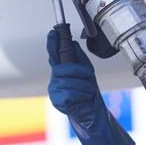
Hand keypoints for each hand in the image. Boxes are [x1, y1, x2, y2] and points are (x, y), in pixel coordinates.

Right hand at [46, 30, 134, 144]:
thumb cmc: (89, 92)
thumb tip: (72, 43)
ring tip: (86, 92)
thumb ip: (78, 58)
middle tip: (88, 79)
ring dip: (84, 86)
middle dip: (80, 72)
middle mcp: (55, 78)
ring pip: (69, 80)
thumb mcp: (86, 72)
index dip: (53, 42)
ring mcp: (55, 90)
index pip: (55, 53)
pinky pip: (70, 92)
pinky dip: (81, 95)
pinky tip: (81, 100)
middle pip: (64, 67)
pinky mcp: (57, 100)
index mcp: (62, 70)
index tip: (54, 31)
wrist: (93, 113)